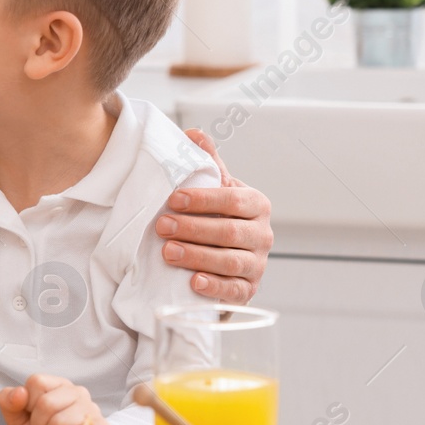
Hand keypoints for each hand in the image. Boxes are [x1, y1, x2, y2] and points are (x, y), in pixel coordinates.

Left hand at [0, 375, 109, 424]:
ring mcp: (92, 408)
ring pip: (60, 422)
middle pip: (46, 403)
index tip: (32, 417)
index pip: (36, 382)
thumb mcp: (18, 419)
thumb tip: (20, 393)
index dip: (28, 404)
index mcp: (57, 384)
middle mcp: (77, 391)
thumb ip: (9, 402)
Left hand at [155, 129, 272, 304]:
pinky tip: (193, 281)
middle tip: (162, 226)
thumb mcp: (216, 189)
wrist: (230, 255)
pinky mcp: (248, 290)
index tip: (173, 199)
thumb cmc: (219, 216)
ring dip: (197, 256)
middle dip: (193, 229)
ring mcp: (258, 264)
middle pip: (229, 232)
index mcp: (256, 205)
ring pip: (230, 262)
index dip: (203, 199)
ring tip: (168, 252)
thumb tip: (193, 133)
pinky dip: (214, 287)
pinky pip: (233, 291)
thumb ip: (207, 164)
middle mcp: (262, 235)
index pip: (233, 199)